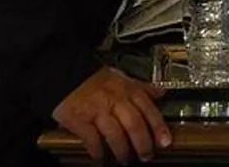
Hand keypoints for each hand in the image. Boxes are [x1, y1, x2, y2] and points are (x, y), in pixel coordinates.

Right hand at [52, 66, 170, 164]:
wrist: (63, 71)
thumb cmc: (93, 78)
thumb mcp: (120, 77)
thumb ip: (141, 87)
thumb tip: (161, 92)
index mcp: (126, 89)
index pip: (148, 108)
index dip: (158, 127)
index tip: (165, 142)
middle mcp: (114, 99)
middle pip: (134, 124)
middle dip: (143, 144)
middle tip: (146, 156)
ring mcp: (96, 110)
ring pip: (115, 134)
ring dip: (122, 151)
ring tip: (124, 159)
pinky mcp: (79, 119)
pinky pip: (92, 139)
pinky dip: (98, 151)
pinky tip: (100, 156)